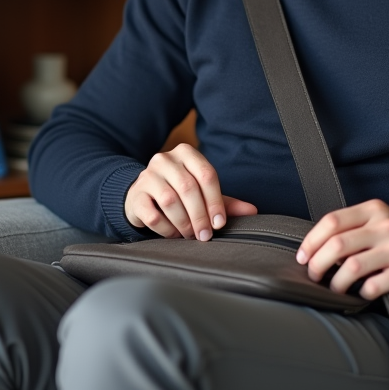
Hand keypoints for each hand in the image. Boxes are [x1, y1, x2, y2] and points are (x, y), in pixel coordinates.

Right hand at [124, 143, 257, 239]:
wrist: (142, 196)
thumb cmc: (178, 194)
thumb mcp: (202, 194)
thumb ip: (225, 202)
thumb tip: (252, 211)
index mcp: (186, 153)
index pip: (206, 174)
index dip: (216, 201)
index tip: (219, 223)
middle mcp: (165, 159)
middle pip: (189, 188)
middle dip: (200, 216)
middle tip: (205, 235)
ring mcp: (147, 175)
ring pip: (170, 201)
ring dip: (184, 223)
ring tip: (190, 235)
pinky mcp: (136, 195)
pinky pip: (153, 215)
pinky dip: (166, 229)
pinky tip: (173, 234)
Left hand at [295, 199, 388, 299]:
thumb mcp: (380, 218)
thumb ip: (353, 226)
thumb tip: (318, 247)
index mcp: (373, 210)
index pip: (332, 221)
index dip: (311, 241)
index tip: (303, 256)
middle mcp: (384, 226)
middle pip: (337, 245)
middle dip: (318, 264)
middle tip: (314, 275)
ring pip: (351, 267)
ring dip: (336, 282)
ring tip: (335, 287)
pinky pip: (373, 286)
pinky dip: (361, 292)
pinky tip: (362, 292)